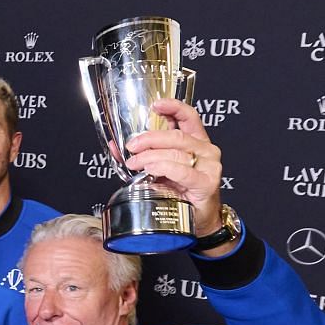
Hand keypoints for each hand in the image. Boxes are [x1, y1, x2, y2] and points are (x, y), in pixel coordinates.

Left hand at [124, 98, 223, 236]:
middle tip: (132, 146)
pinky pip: (182, 171)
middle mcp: (206, 150)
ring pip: (176, 152)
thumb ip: (143, 155)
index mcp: (197, 141)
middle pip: (176, 135)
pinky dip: (164, 168)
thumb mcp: (160, 169)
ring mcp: (209, 166)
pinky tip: (151, 169)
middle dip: (149, 138)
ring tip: (135, 162)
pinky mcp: (207, 183)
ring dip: (150, 155)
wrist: (199, 219)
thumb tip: (116, 147)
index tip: (155, 105)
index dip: (173, 107)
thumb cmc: (181, 192)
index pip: (188, 116)